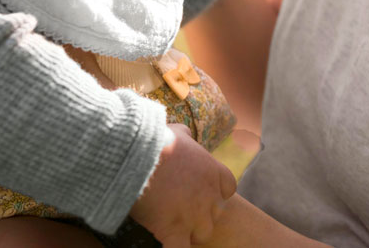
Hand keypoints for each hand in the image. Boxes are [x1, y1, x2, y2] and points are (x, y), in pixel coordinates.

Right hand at [130, 124, 236, 247]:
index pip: (228, 188)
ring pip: (203, 234)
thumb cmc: (156, 142)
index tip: (203, 192)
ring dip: (191, 233)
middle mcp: (208, 196)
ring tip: (174, 228)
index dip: (216, 193)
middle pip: (216, 214)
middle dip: (202, 214)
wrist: (139, 157)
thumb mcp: (176, 132)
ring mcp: (194, 217)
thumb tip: (185, 134)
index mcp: (212, 172)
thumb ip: (185, 136)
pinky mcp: (175, 232)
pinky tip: (168, 244)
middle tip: (184, 210)